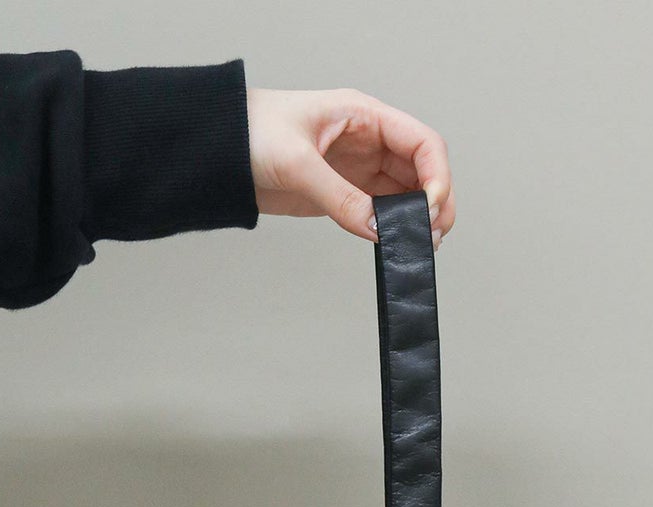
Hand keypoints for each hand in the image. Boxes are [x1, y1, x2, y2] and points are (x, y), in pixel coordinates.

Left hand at [245, 87, 453, 249]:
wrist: (216, 153)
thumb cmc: (249, 134)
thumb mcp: (298, 163)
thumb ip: (341, 199)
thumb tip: (379, 230)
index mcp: (365, 116)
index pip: (422, 142)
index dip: (436, 175)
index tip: (431, 209)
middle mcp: (369, 141)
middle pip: (423, 171)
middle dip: (434, 203)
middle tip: (431, 236)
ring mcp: (359, 169)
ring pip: (407, 195)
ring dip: (418, 220)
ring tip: (419, 245)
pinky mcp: (345, 194)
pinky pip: (381, 212)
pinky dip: (393, 230)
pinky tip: (394, 244)